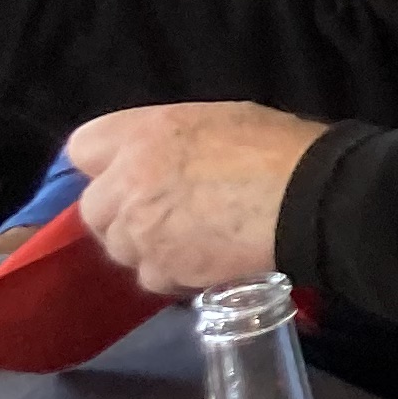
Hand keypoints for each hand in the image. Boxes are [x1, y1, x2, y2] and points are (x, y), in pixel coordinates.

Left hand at [66, 104, 327, 294]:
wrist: (313, 199)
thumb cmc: (281, 149)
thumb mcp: (223, 122)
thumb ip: (174, 143)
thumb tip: (163, 163)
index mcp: (145, 133)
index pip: (83, 147)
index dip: (106, 164)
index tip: (130, 175)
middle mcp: (128, 179)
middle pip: (94, 209)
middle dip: (124, 216)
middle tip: (168, 217)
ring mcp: (140, 228)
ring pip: (121, 249)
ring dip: (150, 249)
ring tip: (195, 243)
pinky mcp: (161, 267)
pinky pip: (153, 277)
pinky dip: (176, 274)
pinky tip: (209, 262)